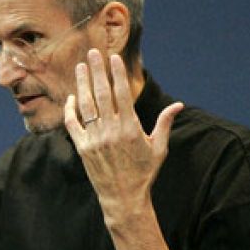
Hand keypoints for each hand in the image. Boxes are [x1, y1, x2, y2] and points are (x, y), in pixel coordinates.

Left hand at [64, 50, 183, 224]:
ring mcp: (94, 139)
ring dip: (82, 84)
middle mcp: (111, 131)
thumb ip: (164, 123)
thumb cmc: (144, 172)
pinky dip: (70, 110)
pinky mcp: (82, 148)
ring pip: (86, 105)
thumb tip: (178, 104)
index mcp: (131, 128)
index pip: (121, 94)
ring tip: (80, 67)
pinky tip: (72, 97)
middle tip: (92, 52)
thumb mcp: (158, 147)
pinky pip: (73, 125)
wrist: (124, 197)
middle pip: (102, 94)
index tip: (113, 58)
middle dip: (97, 71)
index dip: (116, 74)